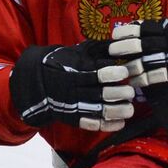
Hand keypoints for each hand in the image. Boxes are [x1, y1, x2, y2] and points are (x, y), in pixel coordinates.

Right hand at [9, 41, 134, 130]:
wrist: (38, 82)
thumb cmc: (63, 63)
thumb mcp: (78, 52)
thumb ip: (99, 48)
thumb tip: (119, 42)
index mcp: (75, 72)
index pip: (94, 74)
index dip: (111, 74)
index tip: (123, 72)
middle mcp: (74, 90)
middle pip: (99, 94)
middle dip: (118, 94)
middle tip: (130, 92)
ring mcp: (74, 106)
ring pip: (98, 111)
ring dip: (116, 112)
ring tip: (129, 109)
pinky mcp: (74, 118)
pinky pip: (91, 124)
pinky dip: (107, 125)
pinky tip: (120, 122)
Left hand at [108, 19, 167, 102]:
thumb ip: (154, 29)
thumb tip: (131, 27)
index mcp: (164, 28)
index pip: (140, 27)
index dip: (125, 31)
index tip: (114, 36)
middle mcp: (166, 40)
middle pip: (138, 44)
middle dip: (122, 49)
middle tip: (112, 53)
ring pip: (143, 62)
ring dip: (129, 68)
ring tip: (123, 72)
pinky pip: (153, 76)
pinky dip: (141, 80)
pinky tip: (135, 83)